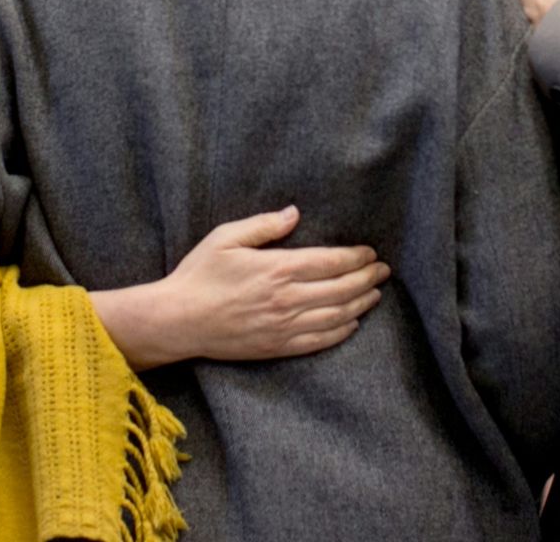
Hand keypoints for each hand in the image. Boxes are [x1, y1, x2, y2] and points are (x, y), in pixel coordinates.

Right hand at [93, 207, 390, 369]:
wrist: (177, 321)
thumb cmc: (198, 275)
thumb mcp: (226, 238)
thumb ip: (263, 225)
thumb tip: (295, 213)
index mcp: (277, 269)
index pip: (330, 262)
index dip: (356, 258)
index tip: (371, 253)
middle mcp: (286, 299)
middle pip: (340, 289)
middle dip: (367, 278)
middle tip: (383, 271)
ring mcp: (283, 326)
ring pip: (335, 316)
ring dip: (360, 304)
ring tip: (375, 294)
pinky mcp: (276, 347)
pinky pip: (318, 341)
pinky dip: (340, 332)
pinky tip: (352, 323)